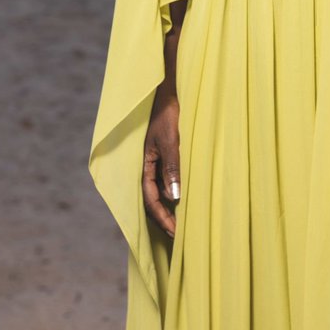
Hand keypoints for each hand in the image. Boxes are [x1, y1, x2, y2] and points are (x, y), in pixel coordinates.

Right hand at [142, 85, 180, 237]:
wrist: (166, 93)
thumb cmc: (167, 115)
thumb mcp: (171, 141)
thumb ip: (172, 167)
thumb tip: (174, 197)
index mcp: (145, 164)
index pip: (151, 199)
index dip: (161, 217)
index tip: (174, 232)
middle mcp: (148, 166)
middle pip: (153, 200)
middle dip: (164, 219)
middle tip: (179, 236)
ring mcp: (156, 162)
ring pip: (160, 192)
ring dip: (169, 209)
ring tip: (182, 224)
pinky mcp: (165, 156)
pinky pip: (166, 181)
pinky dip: (173, 194)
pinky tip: (184, 201)